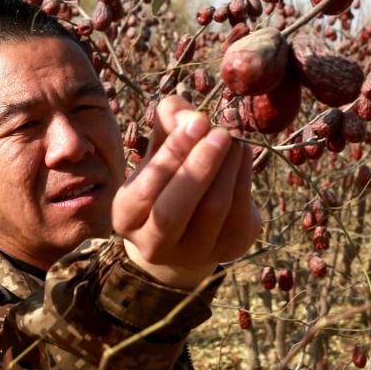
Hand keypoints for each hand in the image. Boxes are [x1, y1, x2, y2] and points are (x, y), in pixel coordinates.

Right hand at [112, 95, 260, 288]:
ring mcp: (192, 254)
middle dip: (200, 166)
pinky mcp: (228, 250)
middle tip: (220, 132)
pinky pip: (239, 213)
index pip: (146, 187)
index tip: (198, 120)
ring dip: (227, 168)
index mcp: (126, 217)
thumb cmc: (169, 178)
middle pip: (174, 210)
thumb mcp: (159, 149)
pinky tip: (242, 155)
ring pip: (213, 210)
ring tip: (234, 138)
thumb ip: (168, 123)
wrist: (192, 226)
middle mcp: (153, 244)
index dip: (173, 152)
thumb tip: (189, 115)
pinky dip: (244, 178)